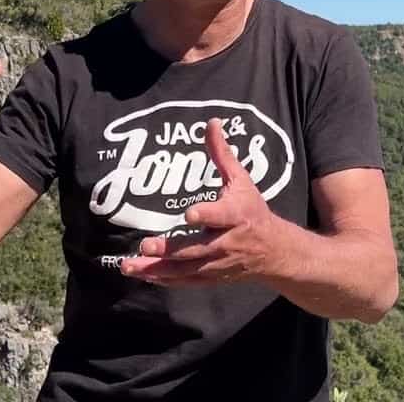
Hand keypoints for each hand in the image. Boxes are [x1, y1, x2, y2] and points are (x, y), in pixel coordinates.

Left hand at [120, 118, 286, 285]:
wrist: (274, 251)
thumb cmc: (254, 210)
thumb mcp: (242, 180)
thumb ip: (222, 154)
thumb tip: (211, 122)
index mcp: (237, 216)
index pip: (221, 215)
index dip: (206, 215)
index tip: (189, 214)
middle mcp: (227, 242)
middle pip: (197, 248)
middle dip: (170, 249)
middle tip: (145, 245)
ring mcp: (218, 263)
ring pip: (186, 270)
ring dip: (157, 269)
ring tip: (129, 266)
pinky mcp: (211, 276)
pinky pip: (186, 281)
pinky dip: (164, 280)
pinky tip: (143, 275)